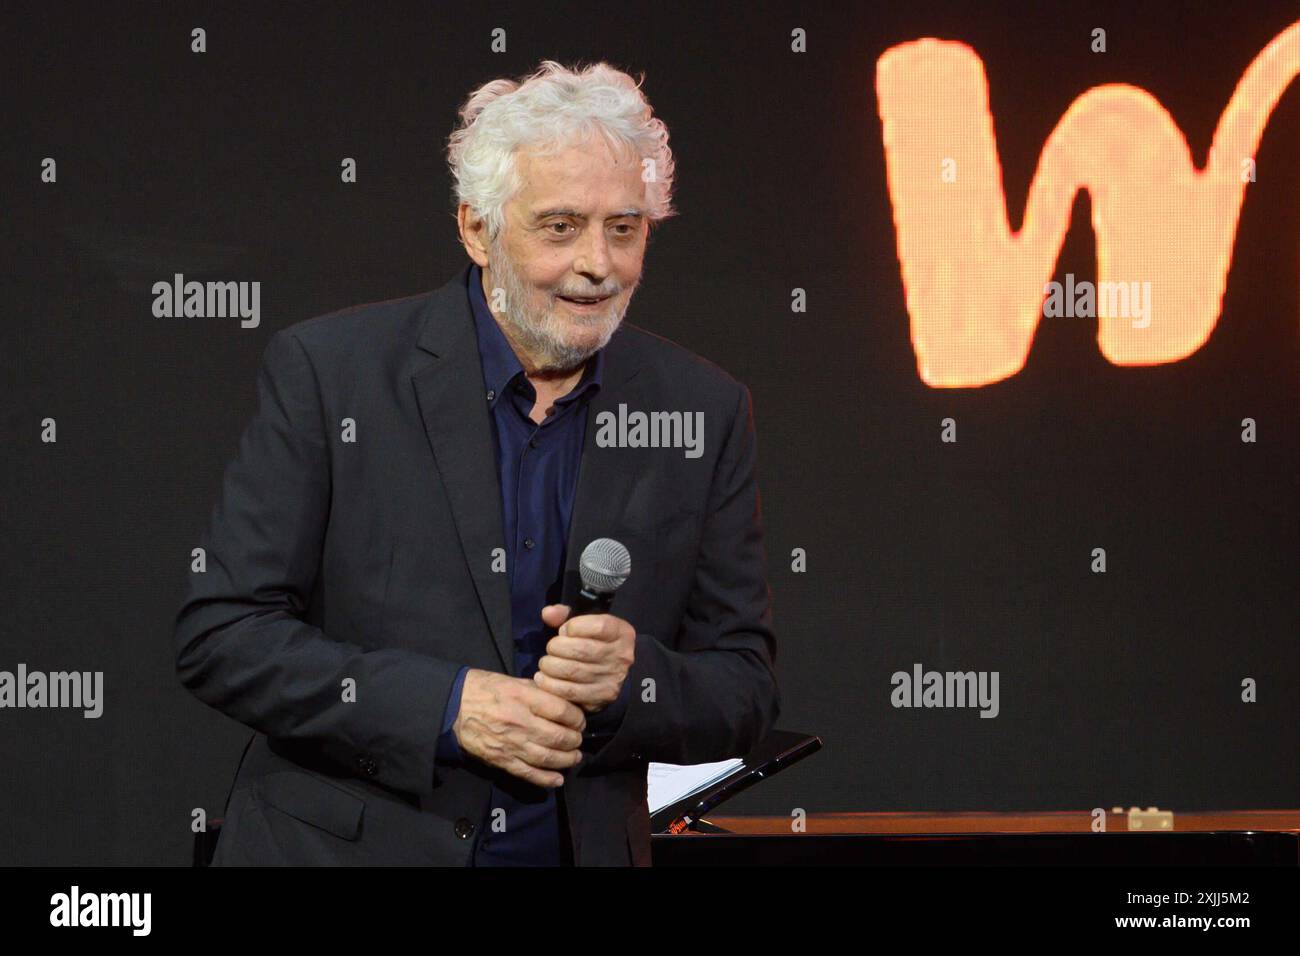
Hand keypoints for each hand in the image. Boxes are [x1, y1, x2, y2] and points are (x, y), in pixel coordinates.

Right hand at [452, 669, 585, 787]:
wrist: (452, 708)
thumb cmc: (484, 689)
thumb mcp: (512, 680)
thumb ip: (539, 691)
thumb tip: (563, 701)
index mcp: (523, 697)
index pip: (562, 711)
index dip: (577, 718)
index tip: (579, 720)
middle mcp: (519, 722)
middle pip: (559, 737)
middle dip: (575, 740)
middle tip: (577, 738)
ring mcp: (510, 744)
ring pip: (547, 758)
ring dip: (567, 760)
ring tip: (574, 756)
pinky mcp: (501, 760)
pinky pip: (528, 774)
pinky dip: (546, 779)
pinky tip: (558, 779)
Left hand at [534, 604, 634, 713]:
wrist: (610, 673)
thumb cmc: (593, 642)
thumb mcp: (585, 623)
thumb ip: (565, 615)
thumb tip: (548, 613)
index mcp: (621, 633)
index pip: (599, 626)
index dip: (574, 626)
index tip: (564, 631)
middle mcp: (621, 656)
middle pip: (582, 650)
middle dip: (557, 647)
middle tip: (551, 649)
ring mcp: (612, 679)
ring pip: (573, 671)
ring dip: (550, 666)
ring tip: (545, 664)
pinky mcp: (600, 698)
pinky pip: (570, 692)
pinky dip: (550, 685)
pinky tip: (543, 679)